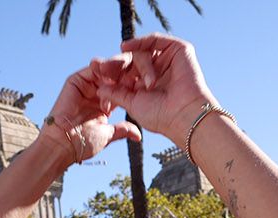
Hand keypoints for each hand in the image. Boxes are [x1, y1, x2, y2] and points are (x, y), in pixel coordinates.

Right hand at [40, 58, 142, 163]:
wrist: (64, 146)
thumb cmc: (82, 144)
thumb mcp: (108, 135)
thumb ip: (122, 130)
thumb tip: (139, 135)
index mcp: (106, 103)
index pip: (124, 89)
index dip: (138, 86)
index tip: (152, 85)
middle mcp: (96, 91)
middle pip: (117, 76)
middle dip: (132, 73)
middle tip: (145, 72)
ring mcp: (86, 85)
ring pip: (107, 70)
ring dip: (121, 68)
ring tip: (133, 69)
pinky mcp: (76, 80)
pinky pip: (93, 68)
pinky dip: (105, 66)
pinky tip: (117, 68)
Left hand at [93, 35, 215, 145]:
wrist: (183, 115)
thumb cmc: (161, 116)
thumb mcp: (132, 103)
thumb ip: (116, 94)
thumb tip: (99, 88)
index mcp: (147, 86)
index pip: (126, 75)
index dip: (110, 74)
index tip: (94, 73)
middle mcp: (157, 72)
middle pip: (132, 62)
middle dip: (114, 65)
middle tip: (99, 67)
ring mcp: (168, 60)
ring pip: (142, 52)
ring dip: (127, 58)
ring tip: (113, 66)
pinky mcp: (178, 50)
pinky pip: (155, 41)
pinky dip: (140, 42)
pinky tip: (125, 47)